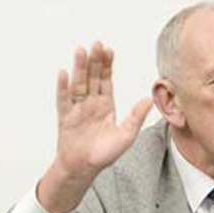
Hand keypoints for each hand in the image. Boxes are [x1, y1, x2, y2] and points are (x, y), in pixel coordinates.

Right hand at [37, 42, 151, 212]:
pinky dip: (63, 86)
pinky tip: (64, 73)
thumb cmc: (104, 154)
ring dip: (79, 68)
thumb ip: (136, 116)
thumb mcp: (126, 135)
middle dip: (94, 60)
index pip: (106, 80)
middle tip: (95, 43)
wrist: (83, 169)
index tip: (108, 50)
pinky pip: (63, 99)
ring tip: (80, 51)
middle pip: (92, 77)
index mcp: (105, 105)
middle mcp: (91, 104)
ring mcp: (77, 109)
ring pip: (78, 84)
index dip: (107, 65)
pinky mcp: (66, 117)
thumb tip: (150, 99)